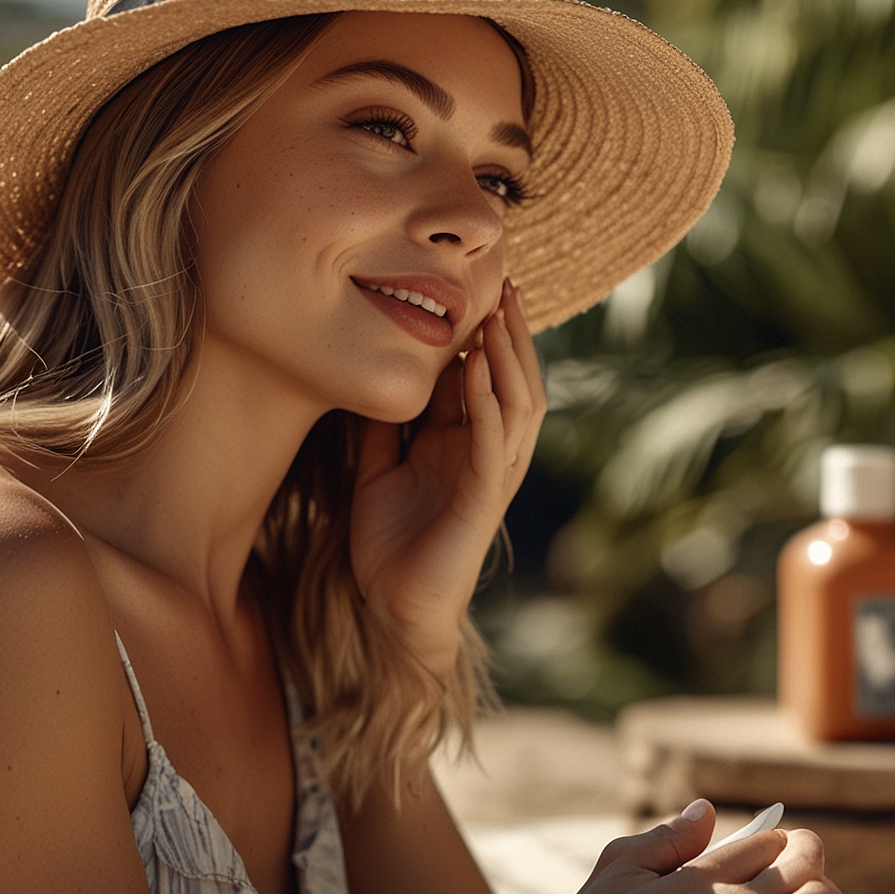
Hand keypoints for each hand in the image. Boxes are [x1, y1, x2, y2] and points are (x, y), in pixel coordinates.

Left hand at [350, 279, 544, 672]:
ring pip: (519, 406)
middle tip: (507, 286)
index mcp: (465, 444)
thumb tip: (376, 379)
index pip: (486, 378)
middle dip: (513, 335)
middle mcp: (487, 454)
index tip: (478, 289)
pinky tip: (479, 370)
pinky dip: (489, 403)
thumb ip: (382, 427)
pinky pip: (494, 442)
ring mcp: (491, 475)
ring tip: (500, 316)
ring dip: (511, 358)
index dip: (486, 335)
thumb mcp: (375, 469)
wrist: (392, 607)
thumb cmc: (388, 544)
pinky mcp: (484, 498)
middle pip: (516, 382)